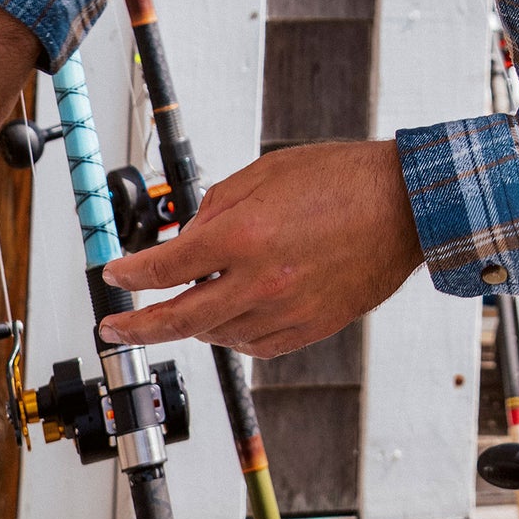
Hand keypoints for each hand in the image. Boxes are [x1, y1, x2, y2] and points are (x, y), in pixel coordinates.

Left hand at [99, 139, 424, 355]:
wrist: (404, 206)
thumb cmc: (341, 179)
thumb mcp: (266, 173)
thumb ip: (217, 207)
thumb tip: (186, 238)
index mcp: (244, 234)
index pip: (165, 267)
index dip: (130, 274)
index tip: (115, 275)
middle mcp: (259, 281)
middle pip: (178, 319)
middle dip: (136, 328)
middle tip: (114, 329)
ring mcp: (285, 311)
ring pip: (215, 335)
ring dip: (191, 323)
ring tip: (187, 305)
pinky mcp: (308, 329)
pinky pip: (253, 346)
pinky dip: (232, 334)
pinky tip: (230, 317)